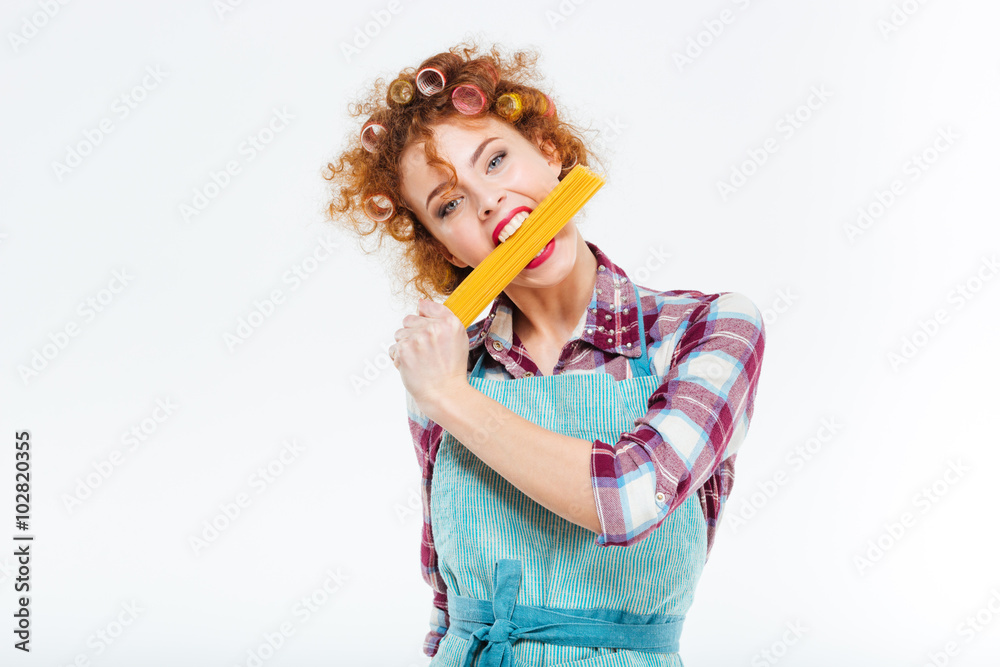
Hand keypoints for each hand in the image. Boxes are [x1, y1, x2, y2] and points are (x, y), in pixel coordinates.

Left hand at [389, 298, 469, 412]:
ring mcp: (417, 338)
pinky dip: (399, 358)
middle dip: (413, 334)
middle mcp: (434, 327)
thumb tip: (420, 303)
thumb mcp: (458, 337)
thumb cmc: (451, 369)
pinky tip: (412, 366)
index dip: (425, 322)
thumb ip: (442, 316)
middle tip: (426, 352)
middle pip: (409, 320)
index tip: (430, 336)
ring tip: (419, 360)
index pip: (426, 307)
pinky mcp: (403, 350)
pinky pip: (393, 348)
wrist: (444, 393)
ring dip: (405, 346)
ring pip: (399, 334)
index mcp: (450, 322)